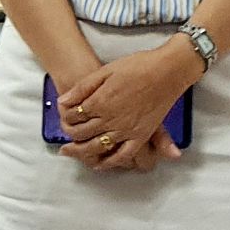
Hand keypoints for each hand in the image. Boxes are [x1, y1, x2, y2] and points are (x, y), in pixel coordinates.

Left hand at [56, 41, 199, 170]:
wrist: (167, 70)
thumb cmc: (137, 66)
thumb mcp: (106, 70)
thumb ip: (83, 88)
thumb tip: (63, 101)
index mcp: (100, 102)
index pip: (74, 116)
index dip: (66, 116)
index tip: (65, 115)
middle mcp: (110, 119)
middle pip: (82, 133)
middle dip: (69, 134)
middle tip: (64, 134)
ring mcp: (126, 130)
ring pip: (96, 147)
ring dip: (80, 151)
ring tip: (70, 152)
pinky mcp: (141, 136)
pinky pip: (122, 155)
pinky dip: (109, 162)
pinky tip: (99, 163)